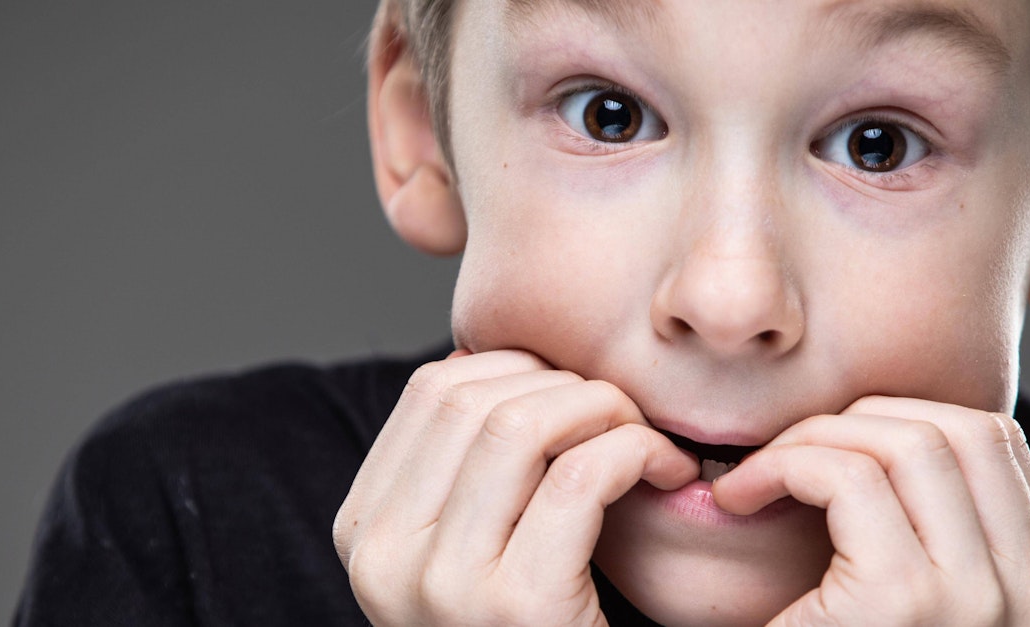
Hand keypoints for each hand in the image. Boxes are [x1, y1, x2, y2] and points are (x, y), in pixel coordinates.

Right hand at [333, 349, 698, 625]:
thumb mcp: (464, 559)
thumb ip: (465, 477)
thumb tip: (493, 362)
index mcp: (363, 534)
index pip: (433, 392)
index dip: (519, 369)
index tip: (578, 400)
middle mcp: (385, 559)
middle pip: (478, 397)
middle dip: (568, 386)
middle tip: (625, 420)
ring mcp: (442, 587)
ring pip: (526, 423)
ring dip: (607, 413)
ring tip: (648, 445)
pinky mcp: (515, 609)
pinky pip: (582, 476)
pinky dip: (636, 453)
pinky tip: (666, 474)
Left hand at [712, 396, 1029, 625]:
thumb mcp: (920, 594)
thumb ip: (935, 525)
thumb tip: (895, 420)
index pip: (992, 443)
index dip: (897, 421)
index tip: (828, 452)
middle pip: (956, 428)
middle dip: (854, 420)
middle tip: (780, 460)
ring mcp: (980, 600)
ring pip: (903, 440)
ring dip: (811, 439)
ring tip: (753, 480)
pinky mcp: (906, 602)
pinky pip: (846, 477)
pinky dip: (780, 466)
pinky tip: (738, 500)